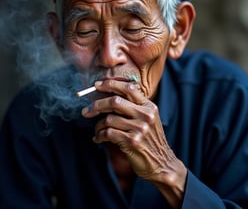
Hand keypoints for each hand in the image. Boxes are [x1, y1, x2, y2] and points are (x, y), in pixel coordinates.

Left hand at [81, 79, 186, 204]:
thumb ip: (133, 107)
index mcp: (149, 107)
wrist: (161, 164)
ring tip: (97, 130)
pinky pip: (108, 133)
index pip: (129, 88)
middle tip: (86, 111)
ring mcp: (140, 128)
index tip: (97, 85)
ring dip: (98, 126)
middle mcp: (146, 115)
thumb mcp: (148, 120)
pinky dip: (99, 136)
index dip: (111, 84)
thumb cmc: (149, 140)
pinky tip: (98, 139)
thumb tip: (108, 96)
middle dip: (97, 105)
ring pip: (109, 119)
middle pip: (115, 102)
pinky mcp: (132, 142)